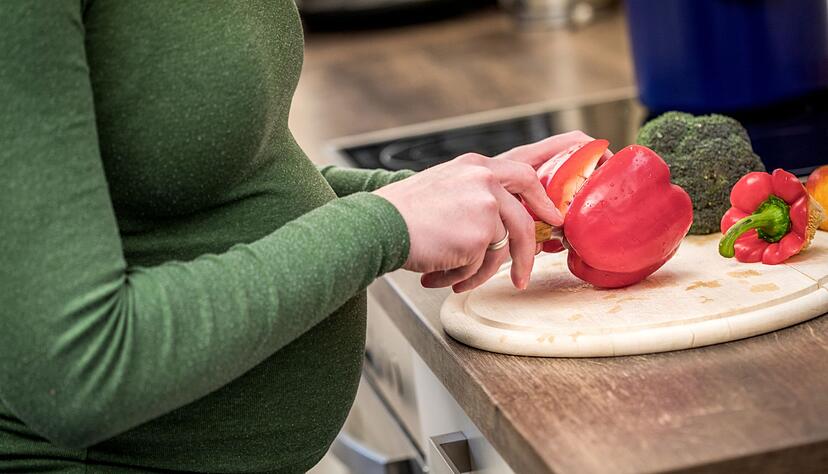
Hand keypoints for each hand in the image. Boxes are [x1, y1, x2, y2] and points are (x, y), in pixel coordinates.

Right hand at [374, 131, 596, 291]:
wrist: (378, 225)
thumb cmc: (402, 214)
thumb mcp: (442, 188)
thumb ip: (473, 196)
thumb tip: (497, 227)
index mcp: (475, 166)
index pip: (524, 170)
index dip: (543, 195)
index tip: (555, 214)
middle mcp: (485, 179)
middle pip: (523, 217)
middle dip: (527, 250)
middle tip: (525, 273)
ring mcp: (485, 205)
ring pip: (500, 249)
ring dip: (478, 272)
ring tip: (452, 279)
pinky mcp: (480, 233)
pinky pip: (482, 266)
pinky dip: (462, 276)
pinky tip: (438, 276)